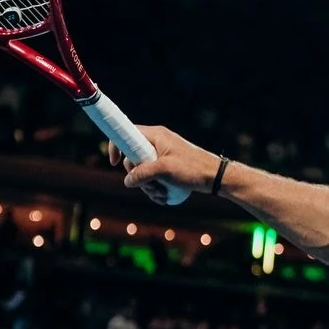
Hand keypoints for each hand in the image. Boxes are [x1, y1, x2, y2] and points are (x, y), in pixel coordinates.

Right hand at [106, 126, 220, 199]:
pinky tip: (165, 196)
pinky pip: (152, 178)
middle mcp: (157, 143)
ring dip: (148, 186)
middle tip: (151, 184)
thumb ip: (143, 173)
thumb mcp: (164, 170)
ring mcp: (161, 156)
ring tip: (162, 192)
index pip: (127, 133)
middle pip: (132, 159)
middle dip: (138, 176)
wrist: (214, 176)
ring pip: (142, 172)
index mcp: (156, 136)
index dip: (117, 146)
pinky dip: (155, 188)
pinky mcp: (166, 167)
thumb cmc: (192, 168)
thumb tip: (127, 181)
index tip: (114, 162)